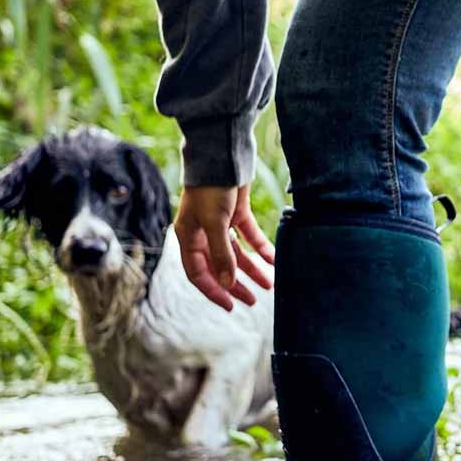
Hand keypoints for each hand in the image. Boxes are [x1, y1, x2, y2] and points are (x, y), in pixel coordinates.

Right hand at [174, 184, 274, 310]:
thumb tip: (228, 284)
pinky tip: (273, 260)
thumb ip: (222, 254)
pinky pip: (249, 236)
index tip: (231, 307)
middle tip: (253, 302)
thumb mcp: (215, 223)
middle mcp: (202, 233)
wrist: (222, 154)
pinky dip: (260, 248)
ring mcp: (220, 223)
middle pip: (219, 267)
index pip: (198, 273)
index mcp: (188, 237)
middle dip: (236, 285)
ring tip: (269, 284)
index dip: (213, 291)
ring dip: (252, 270)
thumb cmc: (211, 188)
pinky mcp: (236, 212)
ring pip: (236, 254)